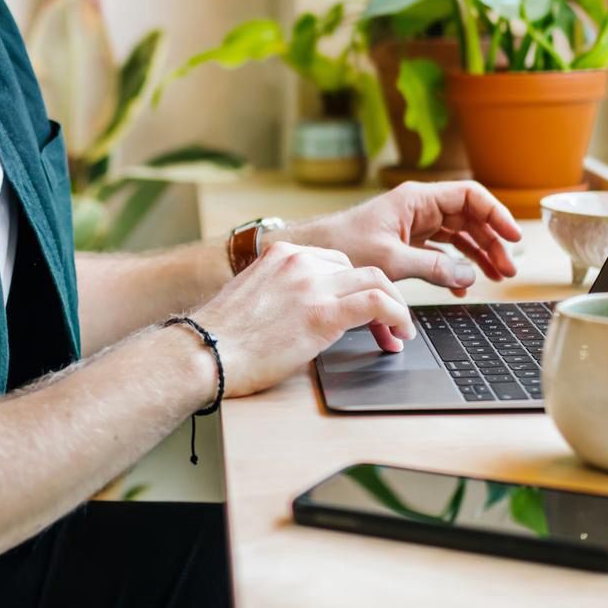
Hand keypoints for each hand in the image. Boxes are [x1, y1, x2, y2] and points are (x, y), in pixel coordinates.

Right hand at [190, 241, 413, 397]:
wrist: (204, 353)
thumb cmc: (222, 338)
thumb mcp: (254, 296)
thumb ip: (283, 292)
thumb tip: (304, 310)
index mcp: (282, 254)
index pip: (336, 261)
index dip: (356, 285)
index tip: (366, 307)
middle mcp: (300, 261)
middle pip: (361, 267)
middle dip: (382, 294)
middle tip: (391, 319)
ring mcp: (312, 284)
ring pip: (377, 280)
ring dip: (397, 304)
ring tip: (402, 328)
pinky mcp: (323, 313)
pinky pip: (377, 303)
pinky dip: (398, 316)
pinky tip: (400, 333)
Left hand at [292, 181, 522, 298]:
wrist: (314, 252)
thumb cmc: (344, 245)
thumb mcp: (391, 259)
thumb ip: (433, 268)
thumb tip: (468, 275)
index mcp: (417, 199)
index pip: (469, 196)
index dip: (495, 214)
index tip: (512, 236)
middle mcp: (419, 208)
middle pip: (469, 218)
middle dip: (491, 242)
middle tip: (507, 268)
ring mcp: (414, 225)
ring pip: (458, 236)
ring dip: (478, 256)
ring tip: (496, 276)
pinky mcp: (406, 243)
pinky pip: (441, 251)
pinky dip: (455, 267)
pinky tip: (464, 285)